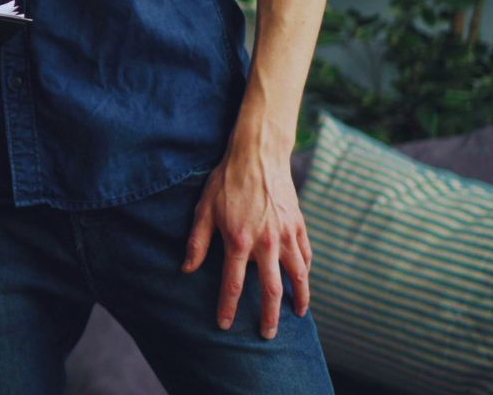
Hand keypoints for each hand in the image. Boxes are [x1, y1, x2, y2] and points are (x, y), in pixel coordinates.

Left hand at [182, 148, 311, 338]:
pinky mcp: (299, 226)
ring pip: (298, 276)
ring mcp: (287, 235)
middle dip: (269, 316)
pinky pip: (306, 257)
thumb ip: (197, 242)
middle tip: (267, 335)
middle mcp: (266, 243)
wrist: (258, 156)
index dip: (228, 307)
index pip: (233, 284)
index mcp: (239, 241)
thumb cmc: (226, 181)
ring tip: (296, 315)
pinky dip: (306, 273)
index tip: (225, 325)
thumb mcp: (204, 209)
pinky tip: (303, 283)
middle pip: (271, 290)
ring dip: (298, 299)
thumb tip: (186, 269)